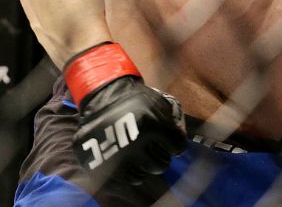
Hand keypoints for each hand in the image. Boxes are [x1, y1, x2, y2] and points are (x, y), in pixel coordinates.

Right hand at [65, 42, 185, 183]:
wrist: (103, 98)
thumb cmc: (137, 101)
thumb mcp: (161, 103)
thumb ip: (176, 123)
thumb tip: (181, 147)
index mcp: (152, 125)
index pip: (178, 147)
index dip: (175, 144)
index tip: (170, 141)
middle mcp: (134, 143)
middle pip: (162, 165)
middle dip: (160, 156)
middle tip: (152, 148)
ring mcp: (115, 158)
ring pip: (143, 176)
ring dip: (142, 166)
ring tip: (137, 153)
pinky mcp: (100, 168)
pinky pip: (123, 183)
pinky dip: (126, 174)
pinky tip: (126, 162)